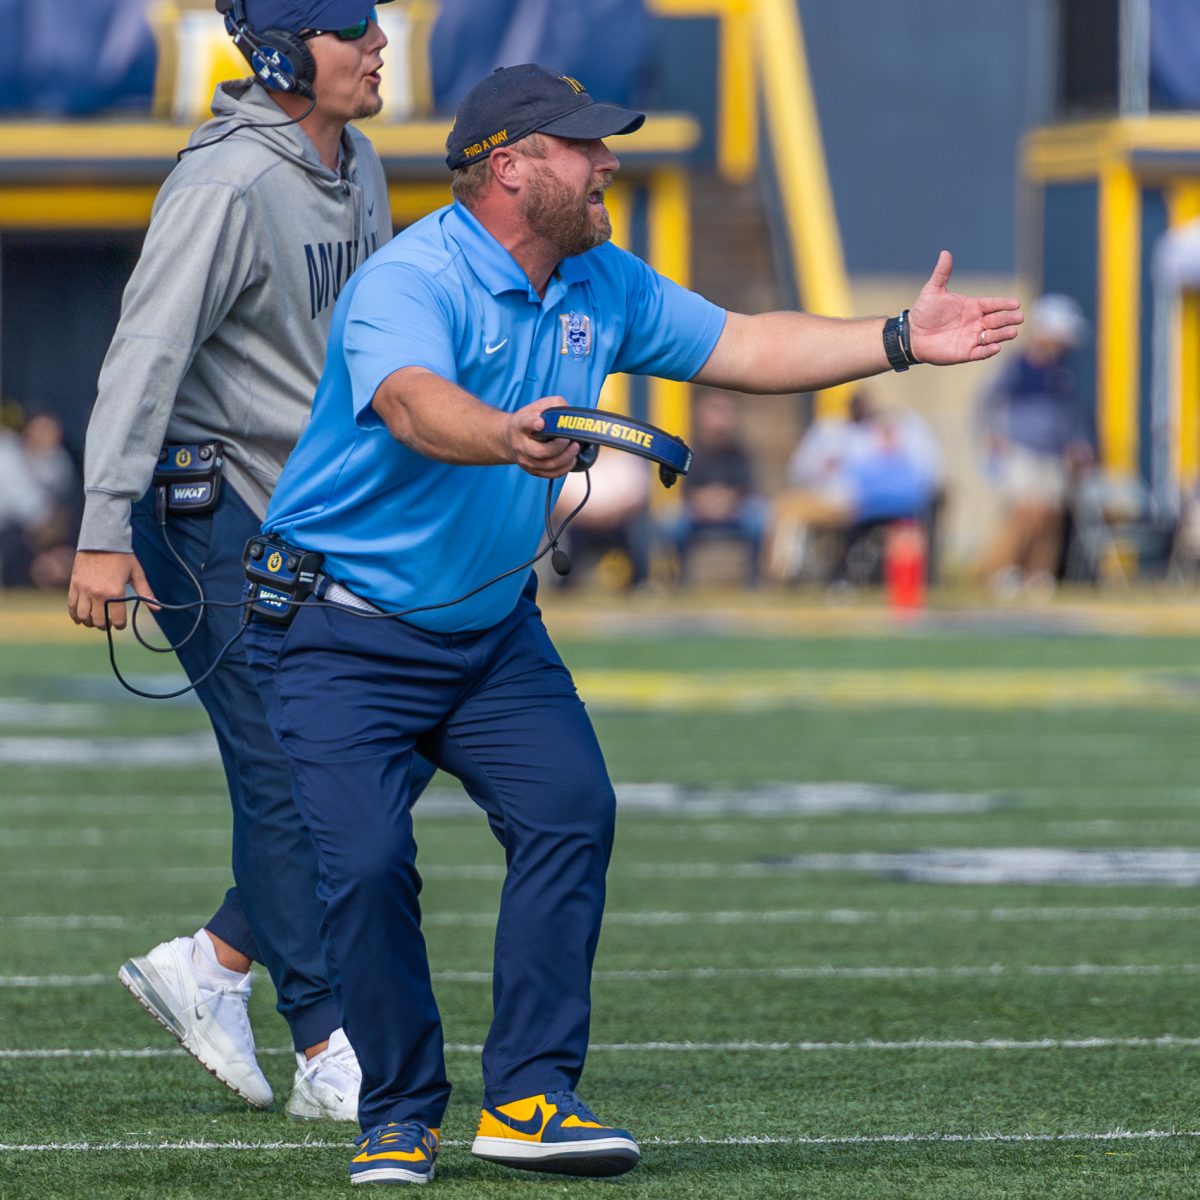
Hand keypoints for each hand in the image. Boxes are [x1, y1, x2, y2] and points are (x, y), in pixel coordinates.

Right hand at [67, 550, 157, 629]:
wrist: (102, 540)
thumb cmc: (122, 556)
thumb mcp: (137, 574)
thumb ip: (145, 593)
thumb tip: (157, 608)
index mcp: (115, 592)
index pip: (117, 619)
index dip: (120, 625)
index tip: (120, 624)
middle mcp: (97, 593)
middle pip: (99, 621)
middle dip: (105, 625)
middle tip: (108, 624)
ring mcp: (83, 590)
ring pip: (83, 616)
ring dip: (89, 622)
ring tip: (95, 621)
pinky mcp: (74, 585)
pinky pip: (71, 606)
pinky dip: (74, 615)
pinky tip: (80, 618)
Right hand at [504, 396, 579, 478]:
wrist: (510, 439)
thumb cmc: (528, 421)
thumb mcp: (538, 406)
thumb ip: (554, 404)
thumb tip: (569, 412)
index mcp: (520, 425)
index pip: (525, 424)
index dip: (533, 423)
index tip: (541, 423)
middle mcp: (520, 445)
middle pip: (540, 452)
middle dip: (559, 447)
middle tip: (571, 440)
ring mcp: (525, 460)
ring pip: (548, 465)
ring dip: (566, 458)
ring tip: (575, 448)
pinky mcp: (533, 471)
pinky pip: (551, 474)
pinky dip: (565, 468)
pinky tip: (571, 459)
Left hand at [908, 251, 1022, 364]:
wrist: (912, 334)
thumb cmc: (924, 312)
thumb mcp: (933, 290)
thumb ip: (942, 273)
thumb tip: (945, 252)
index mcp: (973, 306)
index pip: (993, 304)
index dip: (1004, 304)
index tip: (1016, 303)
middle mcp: (976, 322)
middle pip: (997, 320)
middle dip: (1008, 319)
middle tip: (1019, 317)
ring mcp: (972, 338)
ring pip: (992, 336)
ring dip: (1002, 334)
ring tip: (1012, 332)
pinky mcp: (965, 353)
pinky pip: (980, 353)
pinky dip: (988, 351)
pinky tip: (995, 348)